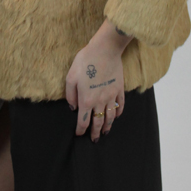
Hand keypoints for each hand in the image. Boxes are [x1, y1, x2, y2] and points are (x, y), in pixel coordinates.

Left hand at [64, 21, 132, 141]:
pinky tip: (116, 116)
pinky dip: (118, 113)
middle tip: (95, 140)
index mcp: (86, 100)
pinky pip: (120, 105)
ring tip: (106, 132)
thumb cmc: (85, 61)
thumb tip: (73, 108)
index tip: (79, 134)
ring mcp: (111, 96)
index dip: (81, 130)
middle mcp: (100, 101)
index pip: (83, 120)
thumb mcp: (71, 77)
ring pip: (110, 116)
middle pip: (98, 122)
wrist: (105, 50)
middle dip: (95, 133)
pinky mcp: (119, 89)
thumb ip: (70, 95)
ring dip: (108, 126)